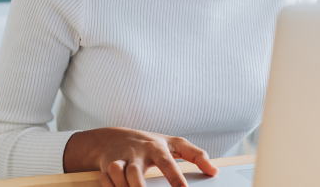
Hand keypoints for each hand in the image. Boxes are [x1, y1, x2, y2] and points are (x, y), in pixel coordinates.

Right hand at [63, 127, 218, 186]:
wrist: (114, 137)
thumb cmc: (149, 143)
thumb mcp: (174, 144)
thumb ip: (196, 155)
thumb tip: (214, 170)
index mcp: (156, 147)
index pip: (167, 162)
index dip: (174, 177)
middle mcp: (137, 153)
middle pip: (135, 171)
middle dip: (139, 186)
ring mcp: (119, 160)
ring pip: (116, 174)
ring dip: (122, 186)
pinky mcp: (106, 168)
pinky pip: (105, 180)